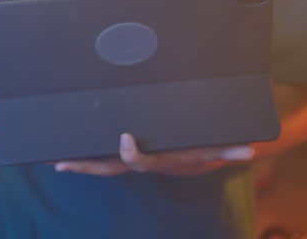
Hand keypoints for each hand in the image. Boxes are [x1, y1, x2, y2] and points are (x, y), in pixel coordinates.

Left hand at [53, 133, 253, 176]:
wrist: (194, 157)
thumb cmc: (201, 148)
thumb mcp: (215, 148)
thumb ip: (230, 149)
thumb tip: (250, 150)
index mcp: (157, 159)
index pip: (140, 160)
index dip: (131, 154)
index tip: (125, 139)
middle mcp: (139, 162)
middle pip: (109, 167)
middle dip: (87, 165)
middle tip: (63, 164)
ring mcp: (129, 160)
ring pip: (100, 165)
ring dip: (79, 164)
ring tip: (56, 162)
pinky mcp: (122, 154)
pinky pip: (100, 158)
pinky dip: (82, 158)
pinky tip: (62, 156)